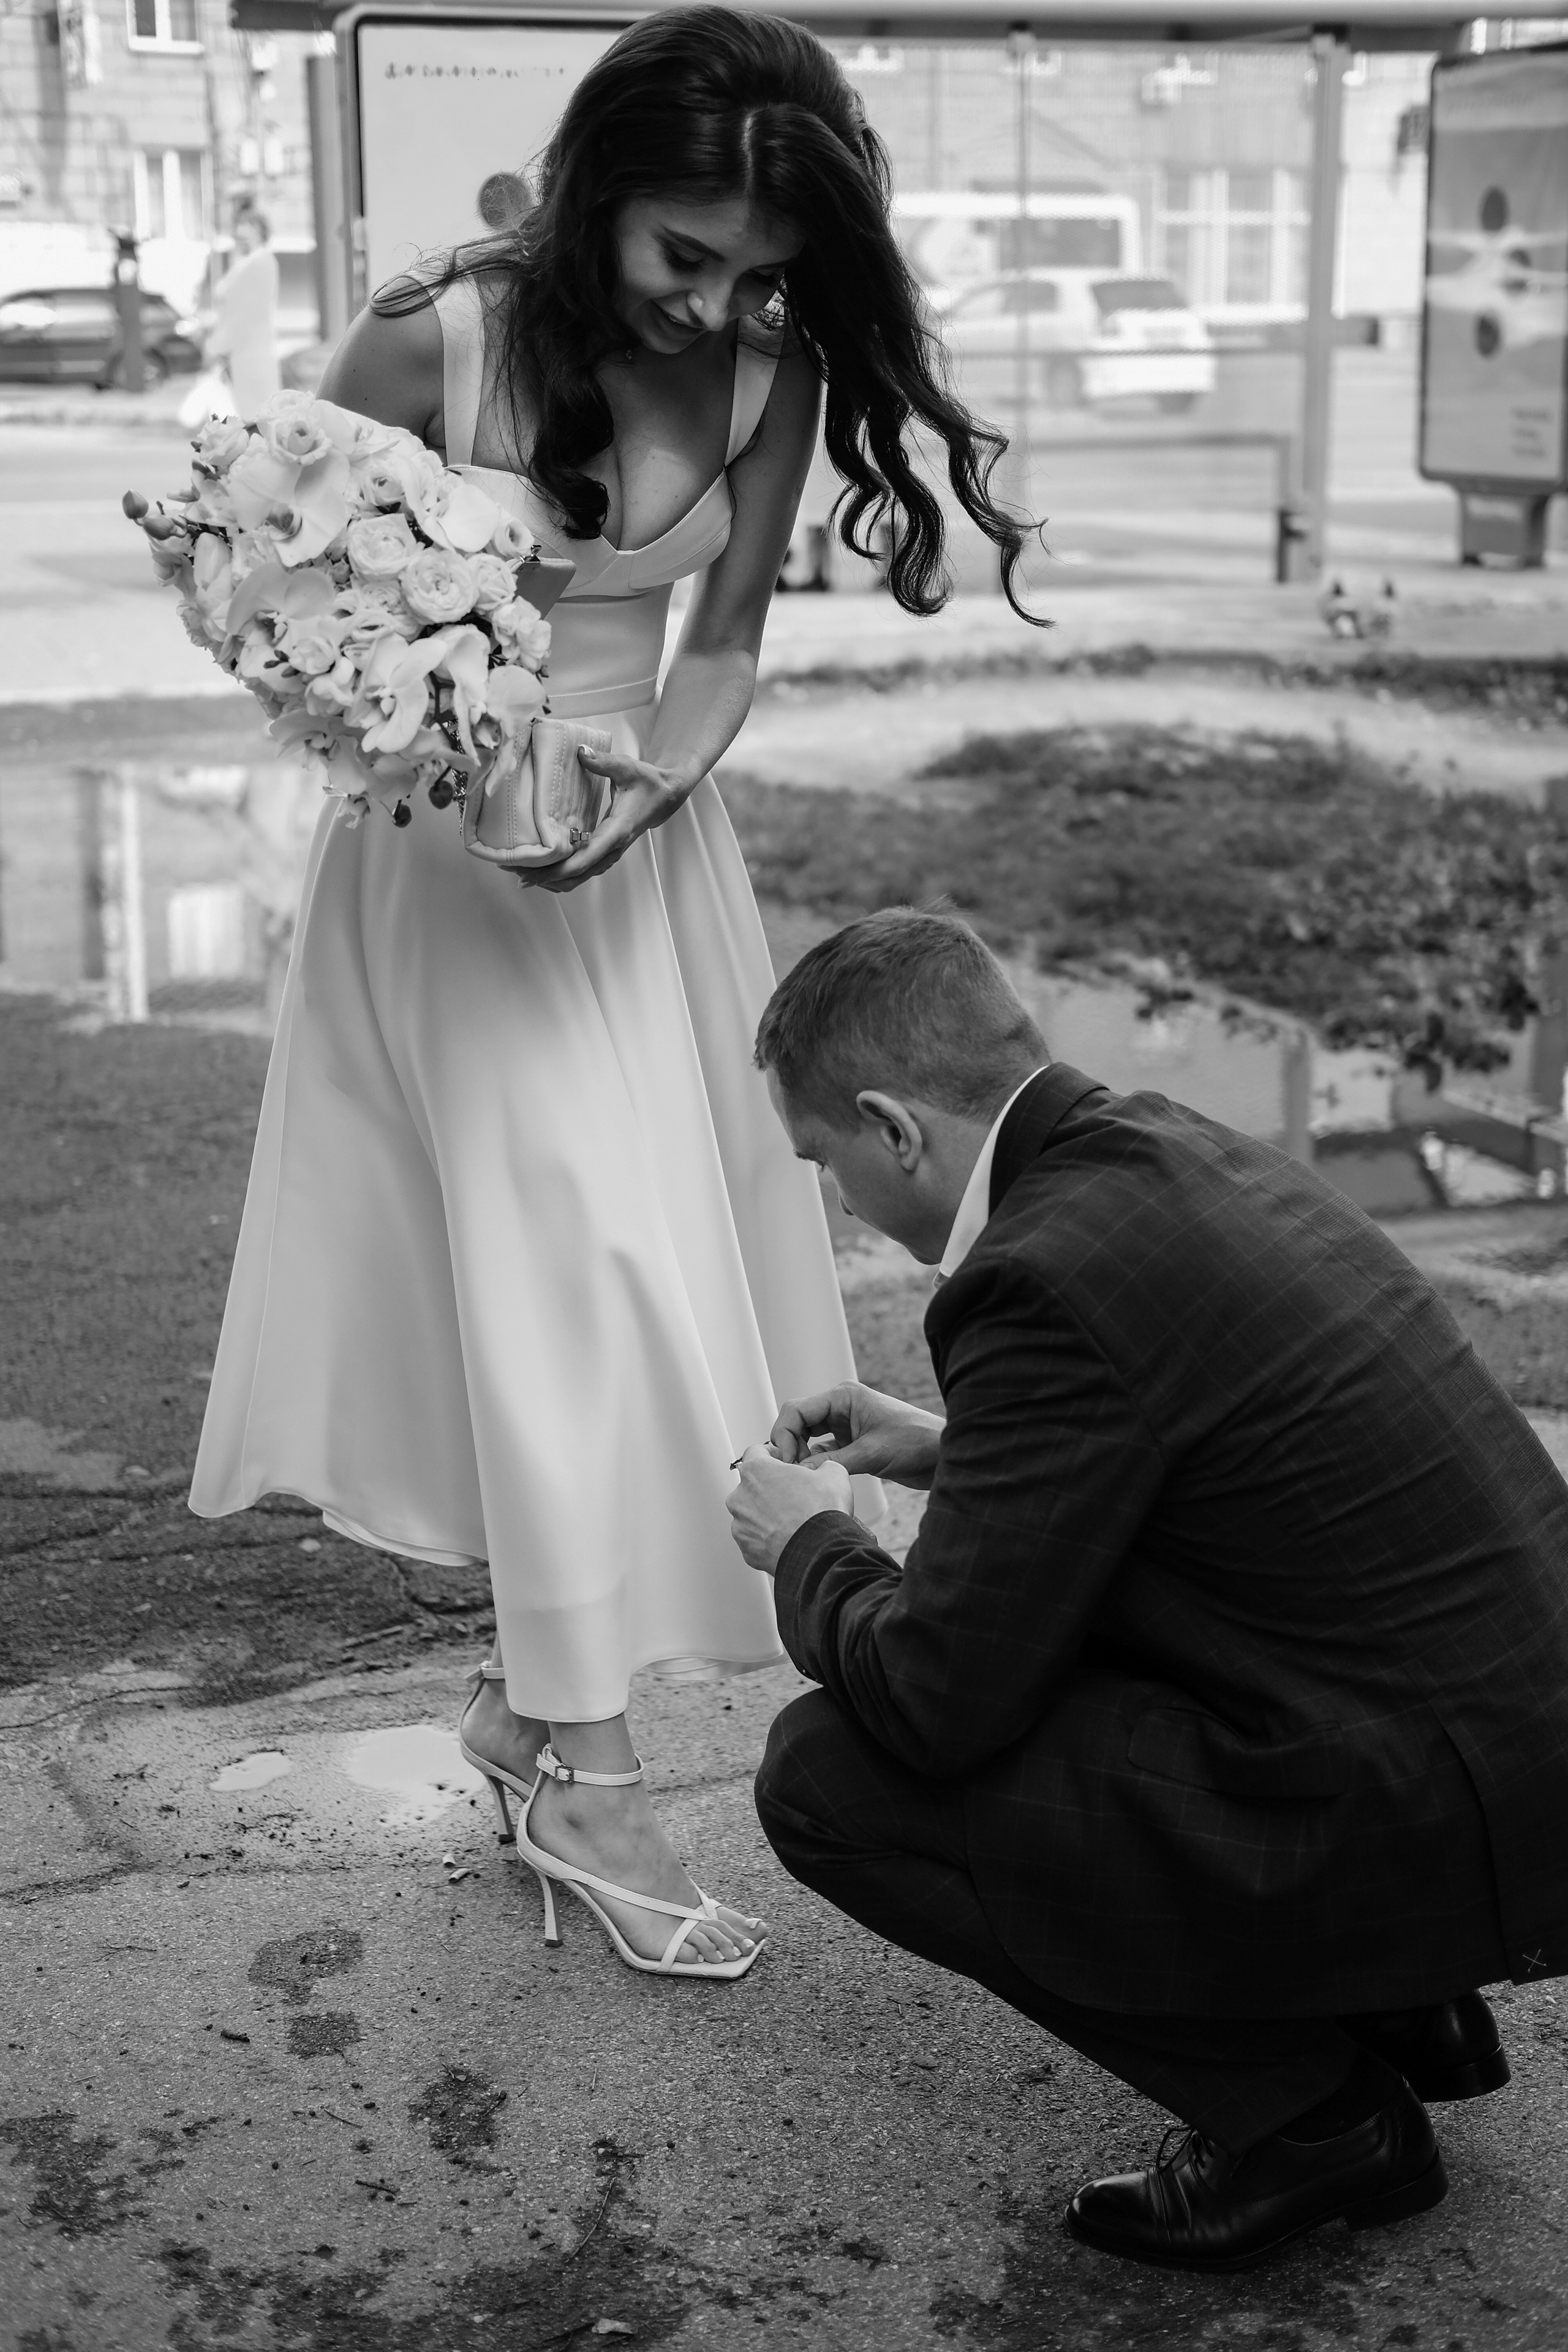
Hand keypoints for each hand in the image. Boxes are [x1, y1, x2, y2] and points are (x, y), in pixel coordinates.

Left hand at [520, 747, 700, 894]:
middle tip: (513, 870)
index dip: (555, 869)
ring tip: (520, 872)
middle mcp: (611, 850)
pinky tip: (541, 869)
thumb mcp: (627, 768)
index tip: (530, 873)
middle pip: (574, 875)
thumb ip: (603, 762)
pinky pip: (580, 872)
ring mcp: (608, 855)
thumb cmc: (646, 783)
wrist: (664, 797)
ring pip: (577, 879)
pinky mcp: (604, 854)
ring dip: (549, 879)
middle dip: (543, 877)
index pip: (584, 859)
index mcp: (616, 832)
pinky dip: (559, 874)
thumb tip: (580, 752)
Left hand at [726, 1444, 852, 1575]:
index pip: (756, 1452)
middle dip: (770, 1488)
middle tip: (792, 1495)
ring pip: (751, 1514)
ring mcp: (740, 1525)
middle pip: (752, 1485)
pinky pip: (756, 1539)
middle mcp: (740, 1497)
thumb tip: (824, 1470)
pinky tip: (787, 1538)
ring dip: (767, 1514)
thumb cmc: (820, 1512)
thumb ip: (822, 1466)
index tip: (782, 1461)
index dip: (773, 1454)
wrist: (820, 1552)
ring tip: (791, 1520)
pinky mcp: (746, 1549)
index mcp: (756, 1471)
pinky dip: (768, 1538)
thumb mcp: (833, 1474)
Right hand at [770, 1381, 943, 1490]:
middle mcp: (841, 1408)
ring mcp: (845, 1426)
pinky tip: (814, 1480)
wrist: (944, 1456)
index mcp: (843, 1397)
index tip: (784, 1462)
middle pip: (797, 1422)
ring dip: (800, 1456)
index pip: (797, 1410)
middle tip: (790, 1473)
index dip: (783, 1434)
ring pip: (807, 1438)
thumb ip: (832, 1463)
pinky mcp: (852, 1445)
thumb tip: (798, 1474)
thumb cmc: (916, 1443)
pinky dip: (814, 1464)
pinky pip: (822, 1452)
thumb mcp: (872, 1453)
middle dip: (788, 1446)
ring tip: (799, 1478)